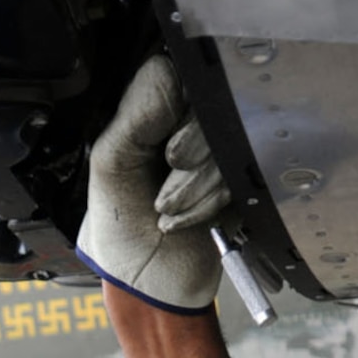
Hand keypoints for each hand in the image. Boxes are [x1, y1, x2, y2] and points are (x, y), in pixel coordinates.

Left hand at [76, 55, 230, 313]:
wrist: (150, 287)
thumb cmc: (118, 230)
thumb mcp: (111, 166)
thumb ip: (135, 115)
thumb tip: (168, 69)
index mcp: (145, 111)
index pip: (182, 75)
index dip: (184, 110)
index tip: (169, 150)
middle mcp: (181, 123)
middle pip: (215, 107)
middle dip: (193, 154)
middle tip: (167, 181)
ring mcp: (213, 150)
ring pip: (232, 142)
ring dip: (199, 185)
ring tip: (167, 210)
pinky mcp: (237, 177)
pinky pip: (246, 172)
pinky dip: (215, 201)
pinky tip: (188, 219)